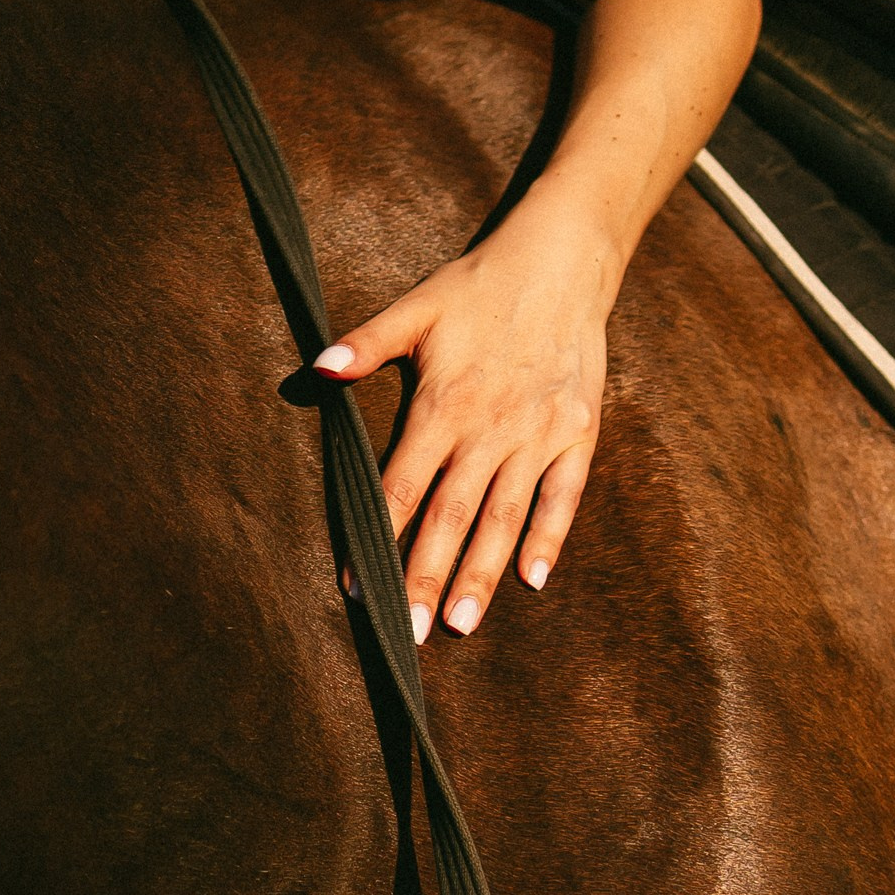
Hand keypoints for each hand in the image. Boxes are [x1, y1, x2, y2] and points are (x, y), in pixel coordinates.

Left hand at [314, 207, 608, 640]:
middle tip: (408, 632)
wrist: (562, 261)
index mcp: (444, 406)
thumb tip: (316, 370)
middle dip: (426, 575)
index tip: (357, 585)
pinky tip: (534, 579)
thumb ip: (366, 343)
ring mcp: (538, 435)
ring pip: (506, 517)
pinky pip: (563, 496)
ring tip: (461, 622)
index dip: (376, 535)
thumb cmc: (477, 287)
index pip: (400, 485)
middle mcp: (490, 429)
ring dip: (483, 572)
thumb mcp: (416, 309)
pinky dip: (550, 538)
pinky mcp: (578, 434)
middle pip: (451, 516)